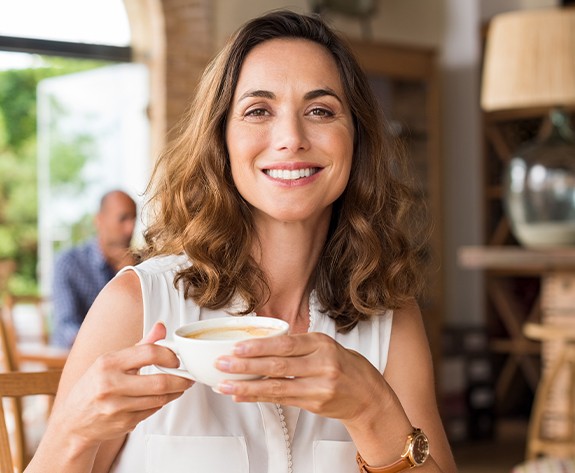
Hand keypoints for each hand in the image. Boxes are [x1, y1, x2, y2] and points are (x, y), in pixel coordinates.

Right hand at [51, 322, 192, 446]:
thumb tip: (161, 327)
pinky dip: (160, 403)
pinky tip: (160, 398)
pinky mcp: (123, 423)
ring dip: (174, 392)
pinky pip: (152, 411)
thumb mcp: (111, 361)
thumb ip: (140, 345)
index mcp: (108, 363)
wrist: (72, 422)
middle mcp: (110, 385)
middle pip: (159, 382)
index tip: (177, 359)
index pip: (149, 353)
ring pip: (159, 399)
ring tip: (179, 386)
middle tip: (188, 377)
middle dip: (181, 379)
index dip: (169, 355)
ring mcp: (116, 407)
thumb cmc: (94, 386)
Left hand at [214, 332, 387, 421]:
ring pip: (276, 386)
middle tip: (223, 363)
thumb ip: (298, 346)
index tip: (237, 347)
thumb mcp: (326, 347)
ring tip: (225, 385)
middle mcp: (322, 364)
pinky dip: (259, 397)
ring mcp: (319, 387)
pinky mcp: (315, 404)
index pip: (286, 344)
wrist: (369, 396)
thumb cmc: (345, 367)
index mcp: (321, 343)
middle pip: (278, 365)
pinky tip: (242, 396)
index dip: (259, 347)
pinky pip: (281, 400)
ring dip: (247, 386)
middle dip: (246, 365)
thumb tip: (260, 345)